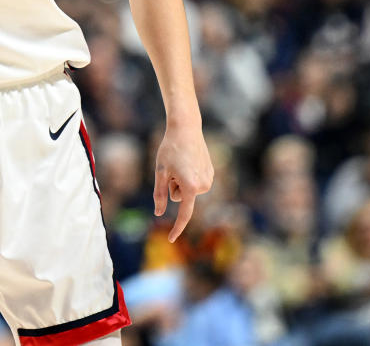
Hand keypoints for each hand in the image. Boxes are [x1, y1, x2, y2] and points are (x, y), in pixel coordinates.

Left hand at [153, 120, 213, 241]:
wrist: (186, 129)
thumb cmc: (169, 149)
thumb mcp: (160, 172)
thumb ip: (159, 195)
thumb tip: (158, 213)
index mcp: (190, 187)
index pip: (183, 213)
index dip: (177, 228)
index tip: (171, 239)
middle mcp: (203, 186)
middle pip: (181, 198)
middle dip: (173, 187)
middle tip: (172, 168)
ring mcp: (209, 180)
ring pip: (188, 191)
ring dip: (181, 180)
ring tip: (180, 162)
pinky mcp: (211, 173)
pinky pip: (194, 183)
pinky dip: (188, 175)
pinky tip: (188, 160)